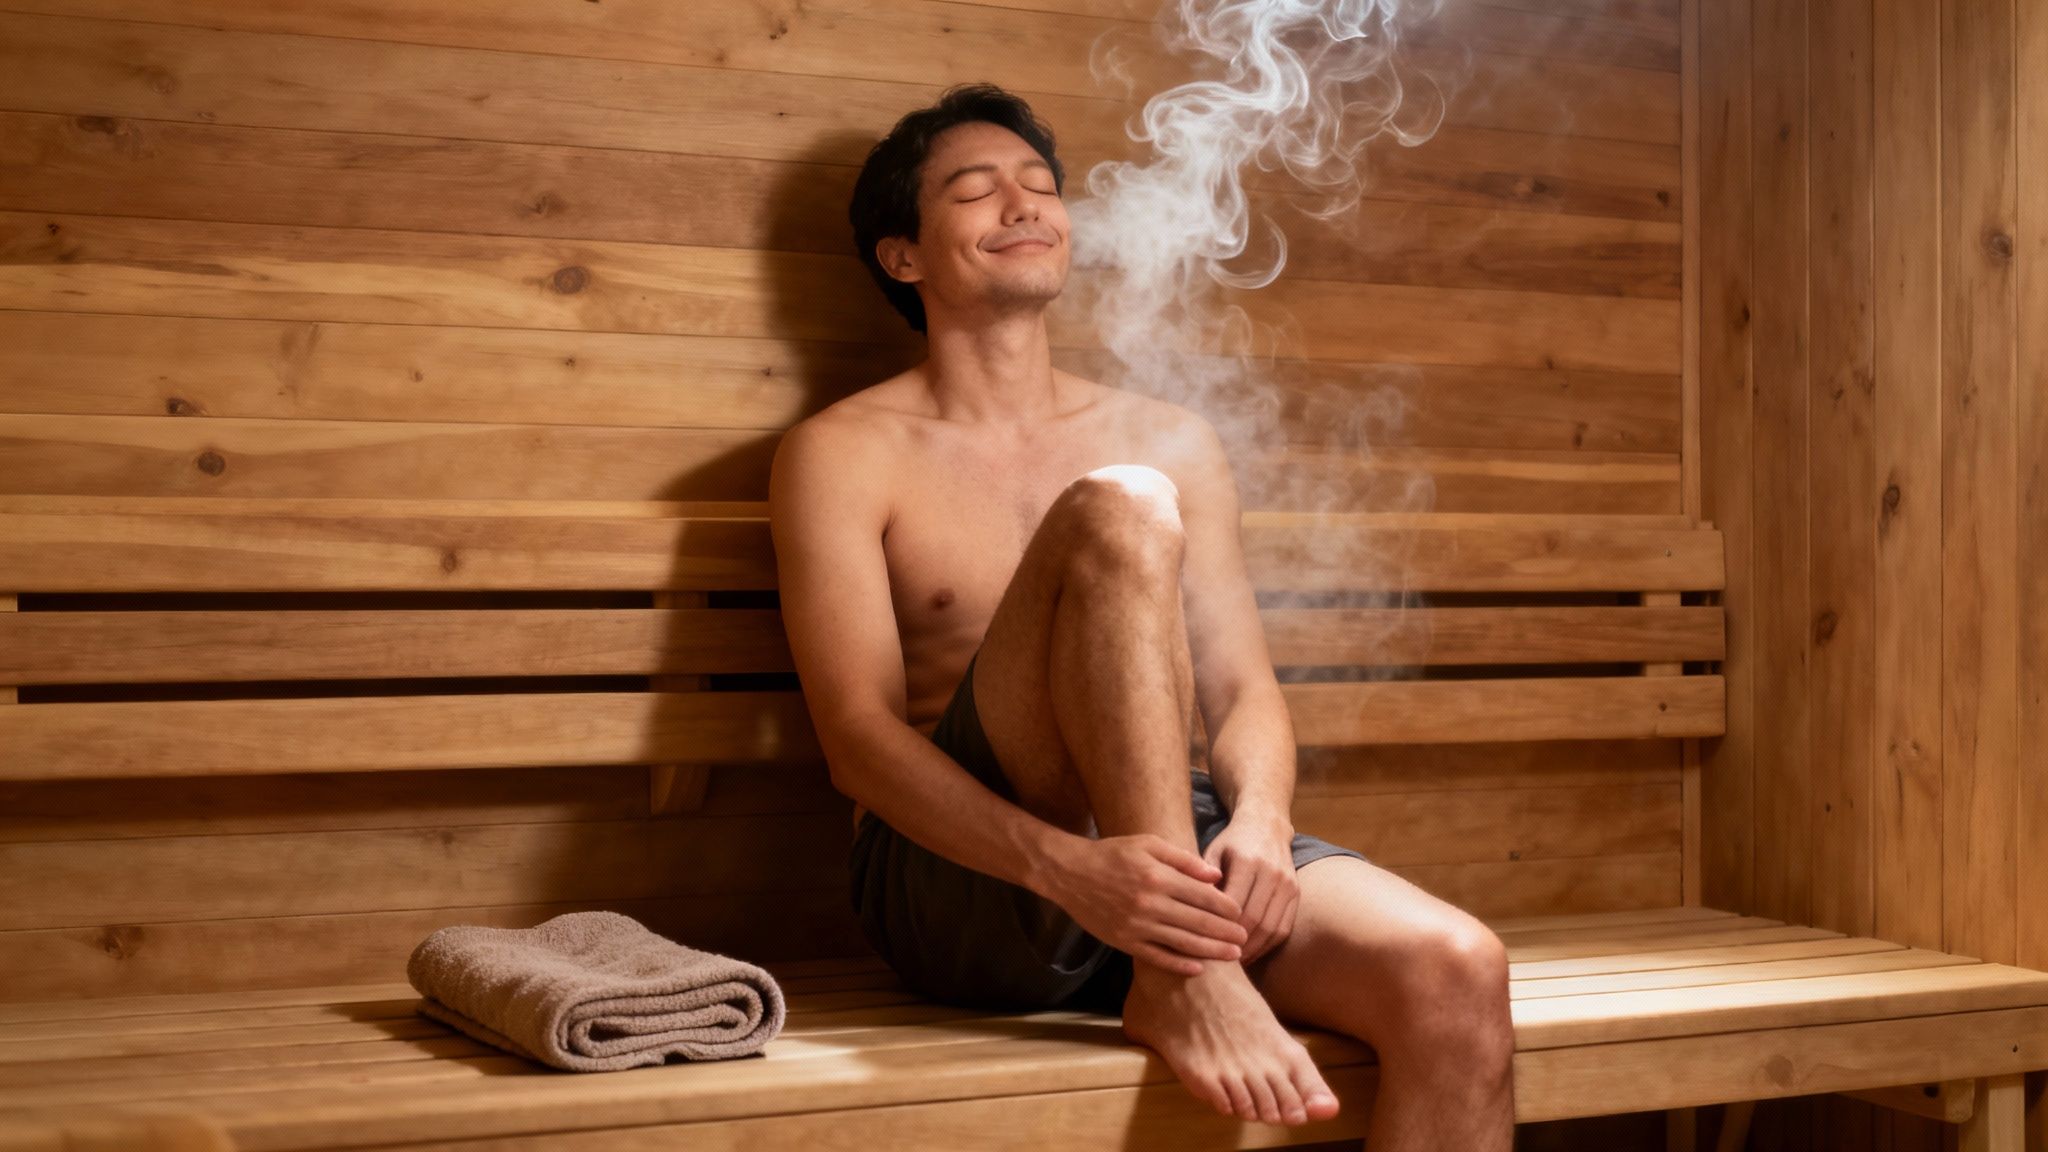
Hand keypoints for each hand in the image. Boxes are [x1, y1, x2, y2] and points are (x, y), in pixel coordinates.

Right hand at [1043, 832, 1248, 975]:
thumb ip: (1183, 859)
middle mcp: (1150, 903)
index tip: (1240, 912)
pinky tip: (1198, 968)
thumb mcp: (1148, 844)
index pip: (1202, 895)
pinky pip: (1157, 957)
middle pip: (1198, 922)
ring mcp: (1137, 926)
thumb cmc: (1112, 854)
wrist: (1070, 873)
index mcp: (1158, 877)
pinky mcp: (1125, 941)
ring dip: (1211, 950)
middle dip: (1226, 931)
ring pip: (1183, 942)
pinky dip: (1179, 965)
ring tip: (1233, 955)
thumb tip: (1215, 875)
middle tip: (1245, 938)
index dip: (1226, 906)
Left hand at [1199, 813, 1298, 965]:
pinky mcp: (1296, 893)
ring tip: (1235, 961)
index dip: (1220, 928)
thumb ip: (1202, 878)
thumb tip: (1189, 910)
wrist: (1266, 825)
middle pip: (1254, 919)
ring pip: (1272, 927)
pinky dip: (1268, 944)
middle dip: (1236, 943)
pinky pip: (1284, 927)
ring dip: (1254, 949)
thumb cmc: (1232, 843)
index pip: (1234, 904)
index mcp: (1248, 861)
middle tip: (1218, 960)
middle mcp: (1272, 873)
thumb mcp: (1212, 852)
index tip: (1204, 944)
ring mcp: (1288, 884)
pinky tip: (1251, 952)